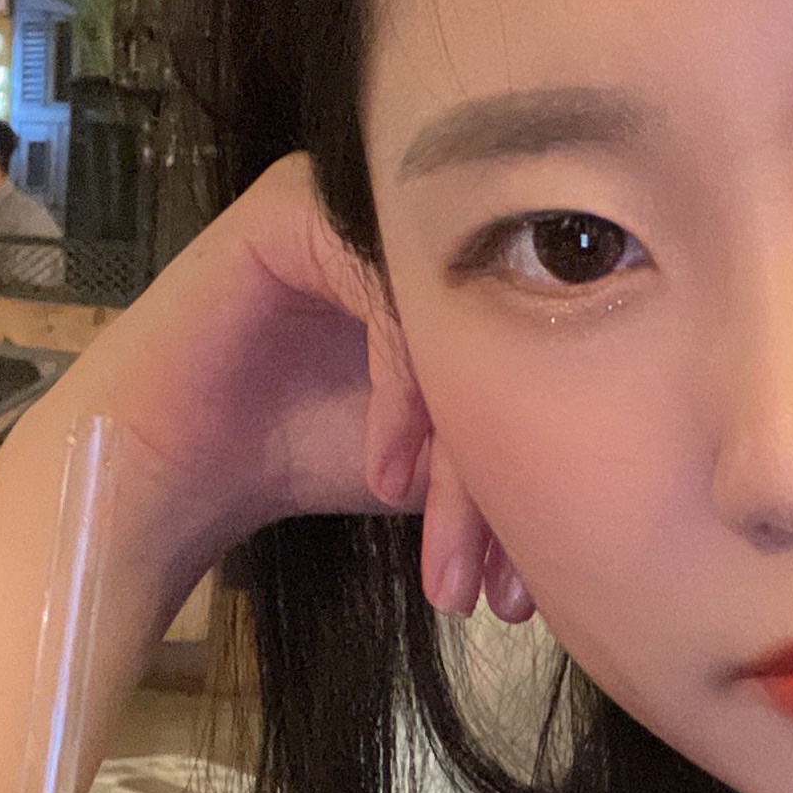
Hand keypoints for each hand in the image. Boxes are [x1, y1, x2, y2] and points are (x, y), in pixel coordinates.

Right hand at [22, 155, 535, 624]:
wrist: (175, 471)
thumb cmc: (306, 455)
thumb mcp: (440, 455)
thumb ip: (512, 436)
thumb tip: (617, 492)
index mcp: (459, 264)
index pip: (537, 352)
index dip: (542, 474)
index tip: (527, 585)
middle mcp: (411, 221)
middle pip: (505, 333)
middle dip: (507, 479)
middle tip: (499, 586)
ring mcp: (351, 207)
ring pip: (453, 318)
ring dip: (460, 449)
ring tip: (443, 557)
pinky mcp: (290, 210)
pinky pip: (387, 291)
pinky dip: (401, 391)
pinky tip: (385, 474)